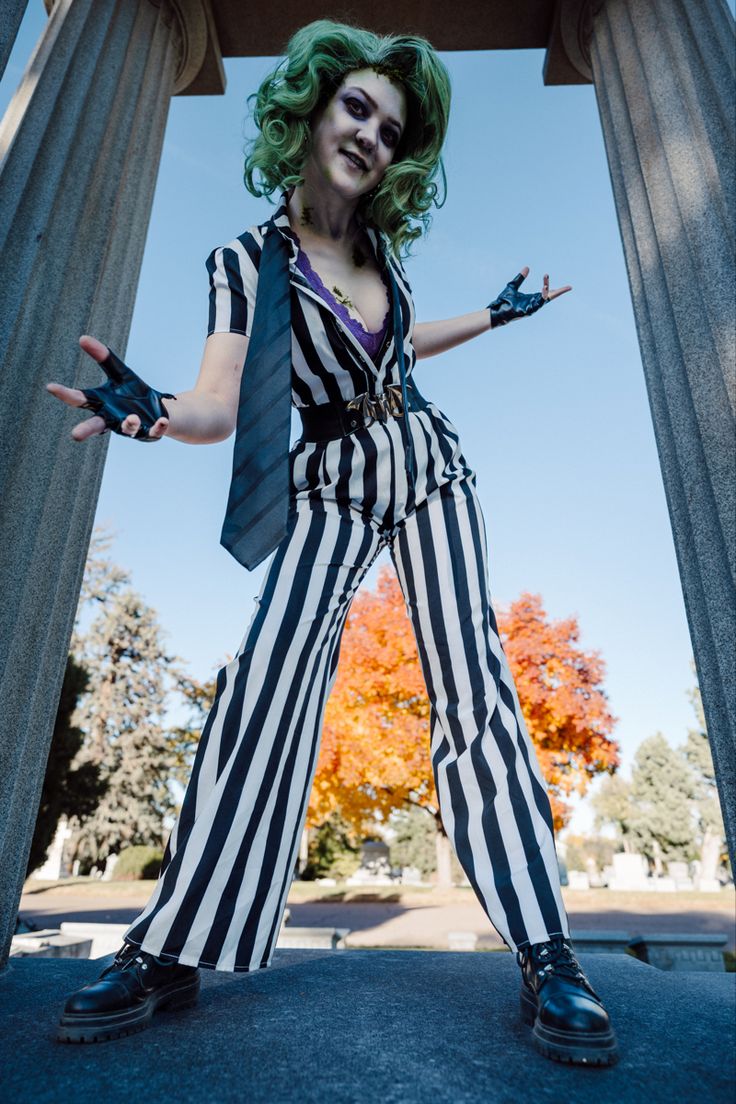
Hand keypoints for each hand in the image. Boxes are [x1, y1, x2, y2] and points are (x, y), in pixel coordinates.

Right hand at [47, 336, 173, 441]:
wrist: (161, 410)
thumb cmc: (134, 393)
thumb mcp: (120, 373)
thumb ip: (103, 358)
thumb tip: (82, 338)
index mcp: (102, 404)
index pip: (80, 399)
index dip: (66, 394)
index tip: (50, 386)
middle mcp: (113, 419)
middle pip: (96, 426)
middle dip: (86, 430)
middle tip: (75, 435)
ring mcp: (132, 428)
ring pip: (127, 429)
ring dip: (128, 424)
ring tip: (131, 417)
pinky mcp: (151, 432)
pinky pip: (154, 431)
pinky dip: (157, 427)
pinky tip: (161, 420)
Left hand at [488, 267, 571, 327]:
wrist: (496, 310)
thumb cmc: (503, 301)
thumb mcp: (513, 286)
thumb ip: (520, 278)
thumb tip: (527, 268)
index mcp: (532, 298)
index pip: (547, 293)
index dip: (556, 289)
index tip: (567, 286)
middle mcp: (534, 303)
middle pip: (550, 297)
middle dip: (559, 292)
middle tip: (569, 287)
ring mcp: (532, 308)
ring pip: (544, 299)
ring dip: (547, 291)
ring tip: (546, 283)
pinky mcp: (528, 311)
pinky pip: (538, 304)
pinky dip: (542, 297)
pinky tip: (544, 289)